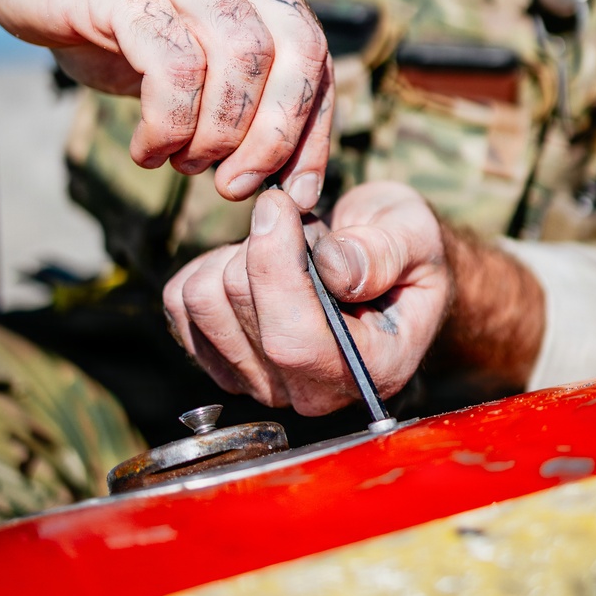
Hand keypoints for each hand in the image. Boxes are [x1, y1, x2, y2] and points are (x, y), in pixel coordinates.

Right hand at [0, 0, 330, 205]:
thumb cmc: (108, 11)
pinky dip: (170, 124)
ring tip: (183, 160)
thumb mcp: (187, 45)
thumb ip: (239, 84)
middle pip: (294, 49)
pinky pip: (175, 67)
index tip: (297, 190)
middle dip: (276, 135)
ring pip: (241, 58)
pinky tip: (148, 148)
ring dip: (218, 134)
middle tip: (237, 184)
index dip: (313, 129)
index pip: (315, 49)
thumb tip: (287, 171)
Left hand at [163, 183, 452, 413]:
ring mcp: (261, 383)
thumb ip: (383, 251)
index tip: (281, 202)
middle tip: (304, 229)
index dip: (274, 263)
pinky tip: (253, 263)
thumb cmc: (407, 253)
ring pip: (204, 301)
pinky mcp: (222, 362)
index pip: (292, 339)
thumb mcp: (414, 235)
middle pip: (238, 309)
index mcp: (370, 370)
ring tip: (285, 250)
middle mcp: (311, 393)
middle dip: (262, 243)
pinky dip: (208, 264)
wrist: (390, 273)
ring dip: (235, 253)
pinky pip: (180, 302)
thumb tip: (333, 267)